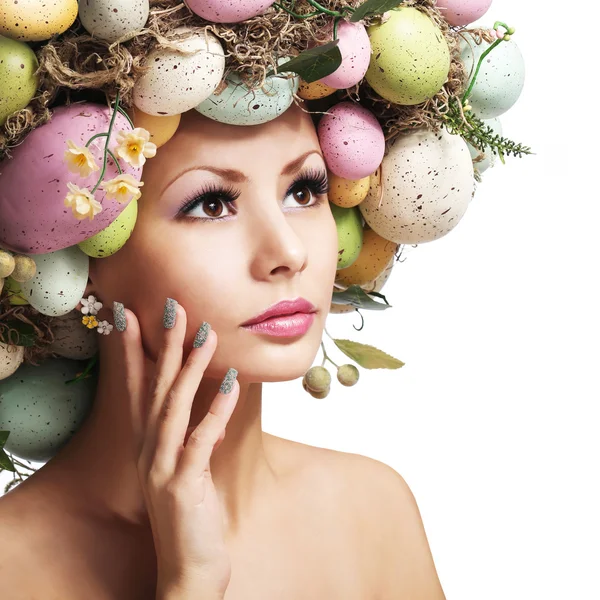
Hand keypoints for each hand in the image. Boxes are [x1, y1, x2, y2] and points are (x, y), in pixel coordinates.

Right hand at [114, 299, 239, 596]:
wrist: (187, 572)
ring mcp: (161, 468)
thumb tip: (214, 398)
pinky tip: (231, 383)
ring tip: (206, 334)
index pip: (137, 389)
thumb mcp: (187, 470)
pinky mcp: (181, 485)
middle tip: (172, 306)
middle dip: (163, 345)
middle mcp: (147, 451)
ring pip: (173, 407)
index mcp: (147, 445)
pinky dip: (215, 410)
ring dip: (191, 368)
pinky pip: (200, 440)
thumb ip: (194, 433)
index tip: (130, 315)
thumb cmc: (190, 517)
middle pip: (154, 388)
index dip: (131, 351)